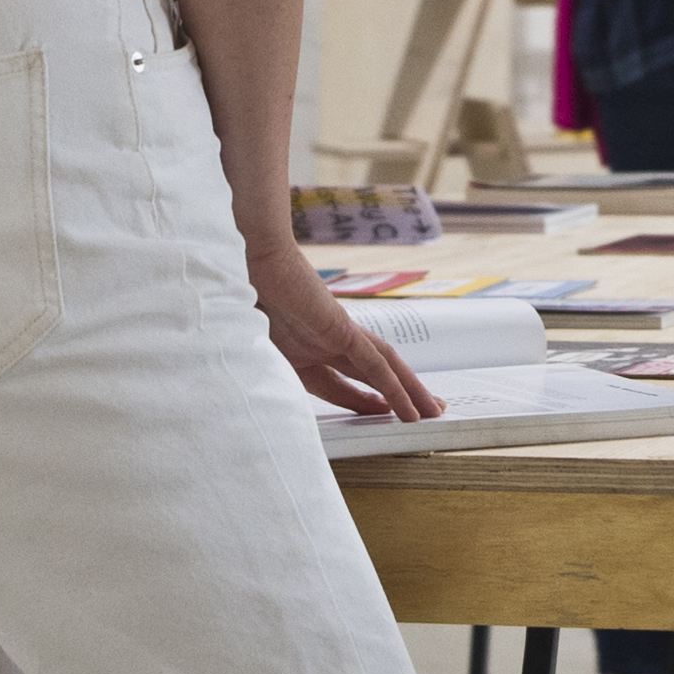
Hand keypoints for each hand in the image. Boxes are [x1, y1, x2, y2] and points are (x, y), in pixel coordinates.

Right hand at [251, 248, 440, 420]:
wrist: (247, 261)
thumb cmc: (241, 296)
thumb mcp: (249, 347)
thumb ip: (257, 368)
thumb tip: (249, 391)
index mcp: (301, 348)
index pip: (338, 384)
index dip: (361, 401)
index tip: (379, 412)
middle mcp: (324, 341)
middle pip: (371, 375)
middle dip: (399, 395)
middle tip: (425, 411)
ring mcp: (336, 334)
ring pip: (384, 369)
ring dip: (409, 392)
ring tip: (433, 411)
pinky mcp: (343, 330)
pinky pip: (375, 366)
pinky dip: (395, 387)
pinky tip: (410, 407)